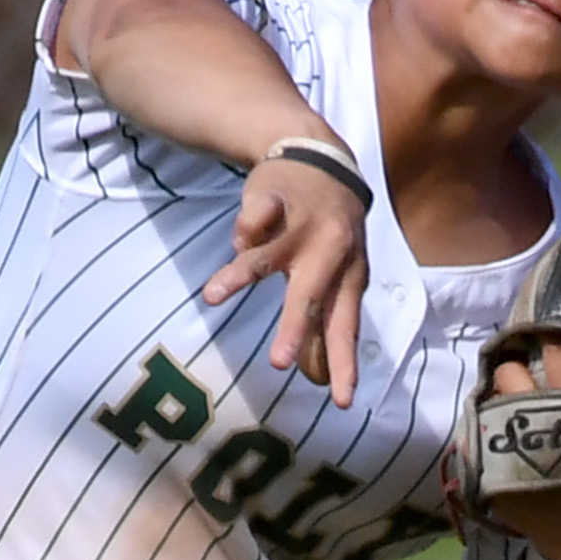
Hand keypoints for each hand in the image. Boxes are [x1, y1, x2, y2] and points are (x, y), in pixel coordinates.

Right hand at [202, 159, 369, 409]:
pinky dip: (244, 231)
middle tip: (280, 364)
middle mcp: (330, 252)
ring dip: (240, 276)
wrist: (321, 158)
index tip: (341, 401)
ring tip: (211, 297)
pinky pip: (254, 219)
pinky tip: (240, 240)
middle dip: (295, 329)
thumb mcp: (337, 273)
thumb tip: (318, 378)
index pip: (345, 326)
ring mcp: (302, 223)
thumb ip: (325, 320)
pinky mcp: (276, 197)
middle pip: (311, 296)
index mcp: (349, 275)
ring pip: (269, 256)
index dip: (343, 363)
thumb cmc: (326, 231)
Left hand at [482, 339, 560, 559]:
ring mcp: (509, 441)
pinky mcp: (490, 465)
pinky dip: (486, 428)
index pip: (557, 352)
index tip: (547, 339)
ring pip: (489, 398)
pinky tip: (498, 434)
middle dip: (513, 371)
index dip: (550, 341)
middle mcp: (539, 417)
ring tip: (506, 408)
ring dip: (496, 399)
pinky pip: (478, 430)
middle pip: (510, 371)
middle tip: (520, 380)